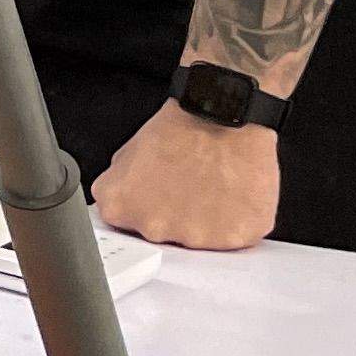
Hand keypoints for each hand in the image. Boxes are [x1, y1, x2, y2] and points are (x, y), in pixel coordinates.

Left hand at [92, 103, 281, 251]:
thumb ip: (118, 189)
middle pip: (164, 236)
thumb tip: (122, 205)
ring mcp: (196, 239)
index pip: (127, 226)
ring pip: (201, 239)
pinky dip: (237, 220)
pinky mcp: (234, 238)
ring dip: (207, 220)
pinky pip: (235, 237)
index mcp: (120, 209)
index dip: (146, 209)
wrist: (223, 116)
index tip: (158, 197)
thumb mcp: (126, 155)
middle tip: (189, 186)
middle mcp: (155, 230)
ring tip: (213, 186)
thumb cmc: (181, 130)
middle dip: (175, 215)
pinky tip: (233, 193)